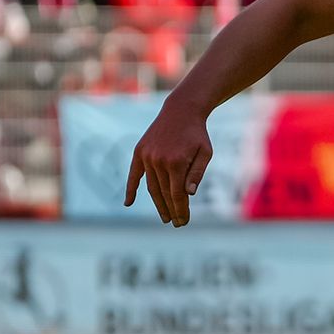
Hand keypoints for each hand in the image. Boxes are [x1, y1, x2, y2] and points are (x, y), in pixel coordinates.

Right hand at [126, 103, 212, 225]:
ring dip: (157, 203)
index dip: (181, 210)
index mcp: (177, 163)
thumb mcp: (205, 153)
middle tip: (176, 223)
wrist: (181, 111)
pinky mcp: (139, 152)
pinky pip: (134, 174)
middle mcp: (159, 161)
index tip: (184, 221)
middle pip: (163, 193)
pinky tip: (128, 203)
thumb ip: (196, 174)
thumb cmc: (197, 134)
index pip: (177, 195)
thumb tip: (188, 194)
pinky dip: (131, 189)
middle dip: (171, 210)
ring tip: (165, 216)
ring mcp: (147, 156)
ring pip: (151, 187)